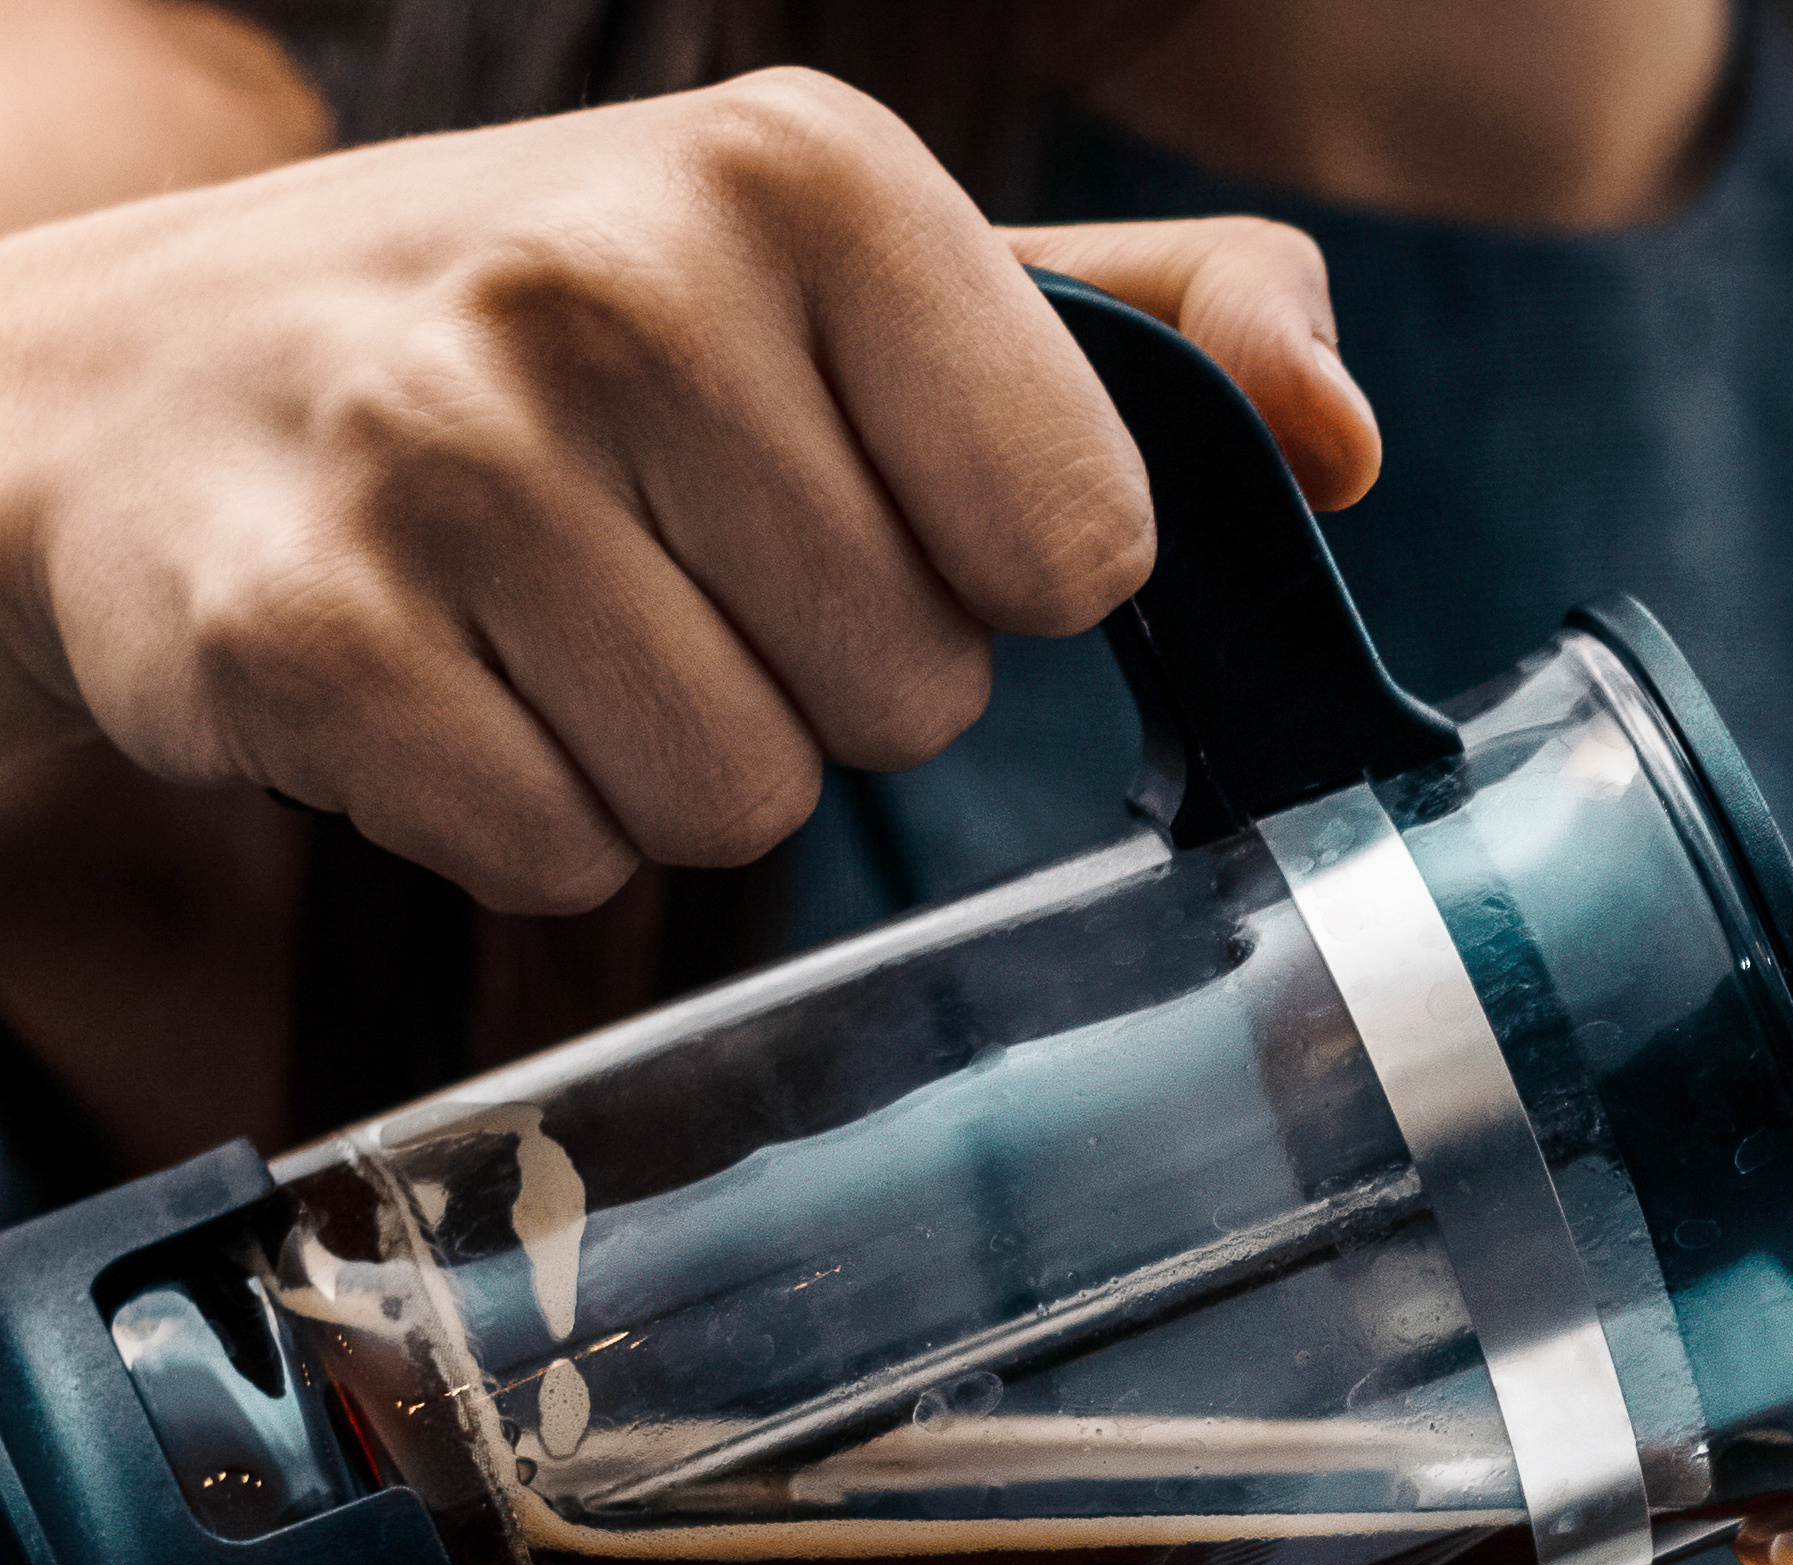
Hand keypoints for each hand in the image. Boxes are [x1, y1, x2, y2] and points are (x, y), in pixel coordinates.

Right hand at [0, 69, 1376, 914]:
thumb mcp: (858, 274)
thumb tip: (1338, 431)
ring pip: (743, 799)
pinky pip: (562, 851)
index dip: (986, 569)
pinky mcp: (306, 631)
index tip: (854, 489)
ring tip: (546, 615)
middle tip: (659, 556)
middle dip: (812, 670)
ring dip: (666, 754)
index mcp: (802, 171)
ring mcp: (435, 451)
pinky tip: (435, 674)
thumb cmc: (565, 344)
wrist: (139, 378)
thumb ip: (1147, 335)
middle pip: (915, 696)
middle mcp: (609, 279)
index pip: (1080, 541)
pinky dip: (516, 811)